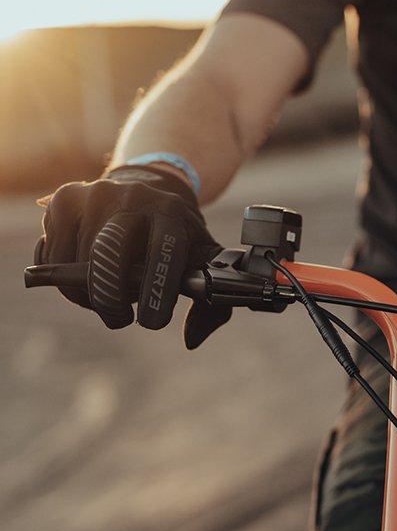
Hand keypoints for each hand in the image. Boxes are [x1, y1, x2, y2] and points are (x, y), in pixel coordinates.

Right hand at [35, 166, 230, 347]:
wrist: (145, 192)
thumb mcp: (201, 260)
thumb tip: (193, 339)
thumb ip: (210, 303)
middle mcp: (133, 198)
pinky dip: (65, 279)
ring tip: (110, 292)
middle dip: (110, 298)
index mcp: (172, 212)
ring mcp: (94, 195)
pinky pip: (52, 255)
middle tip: (120, 318)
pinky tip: (87, 275)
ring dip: (89, 293)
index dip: (156, 290)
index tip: (151, 322)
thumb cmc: (176, 238)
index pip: (164, 252)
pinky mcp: (64, 200)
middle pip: (108, 255)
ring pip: (75, 262)